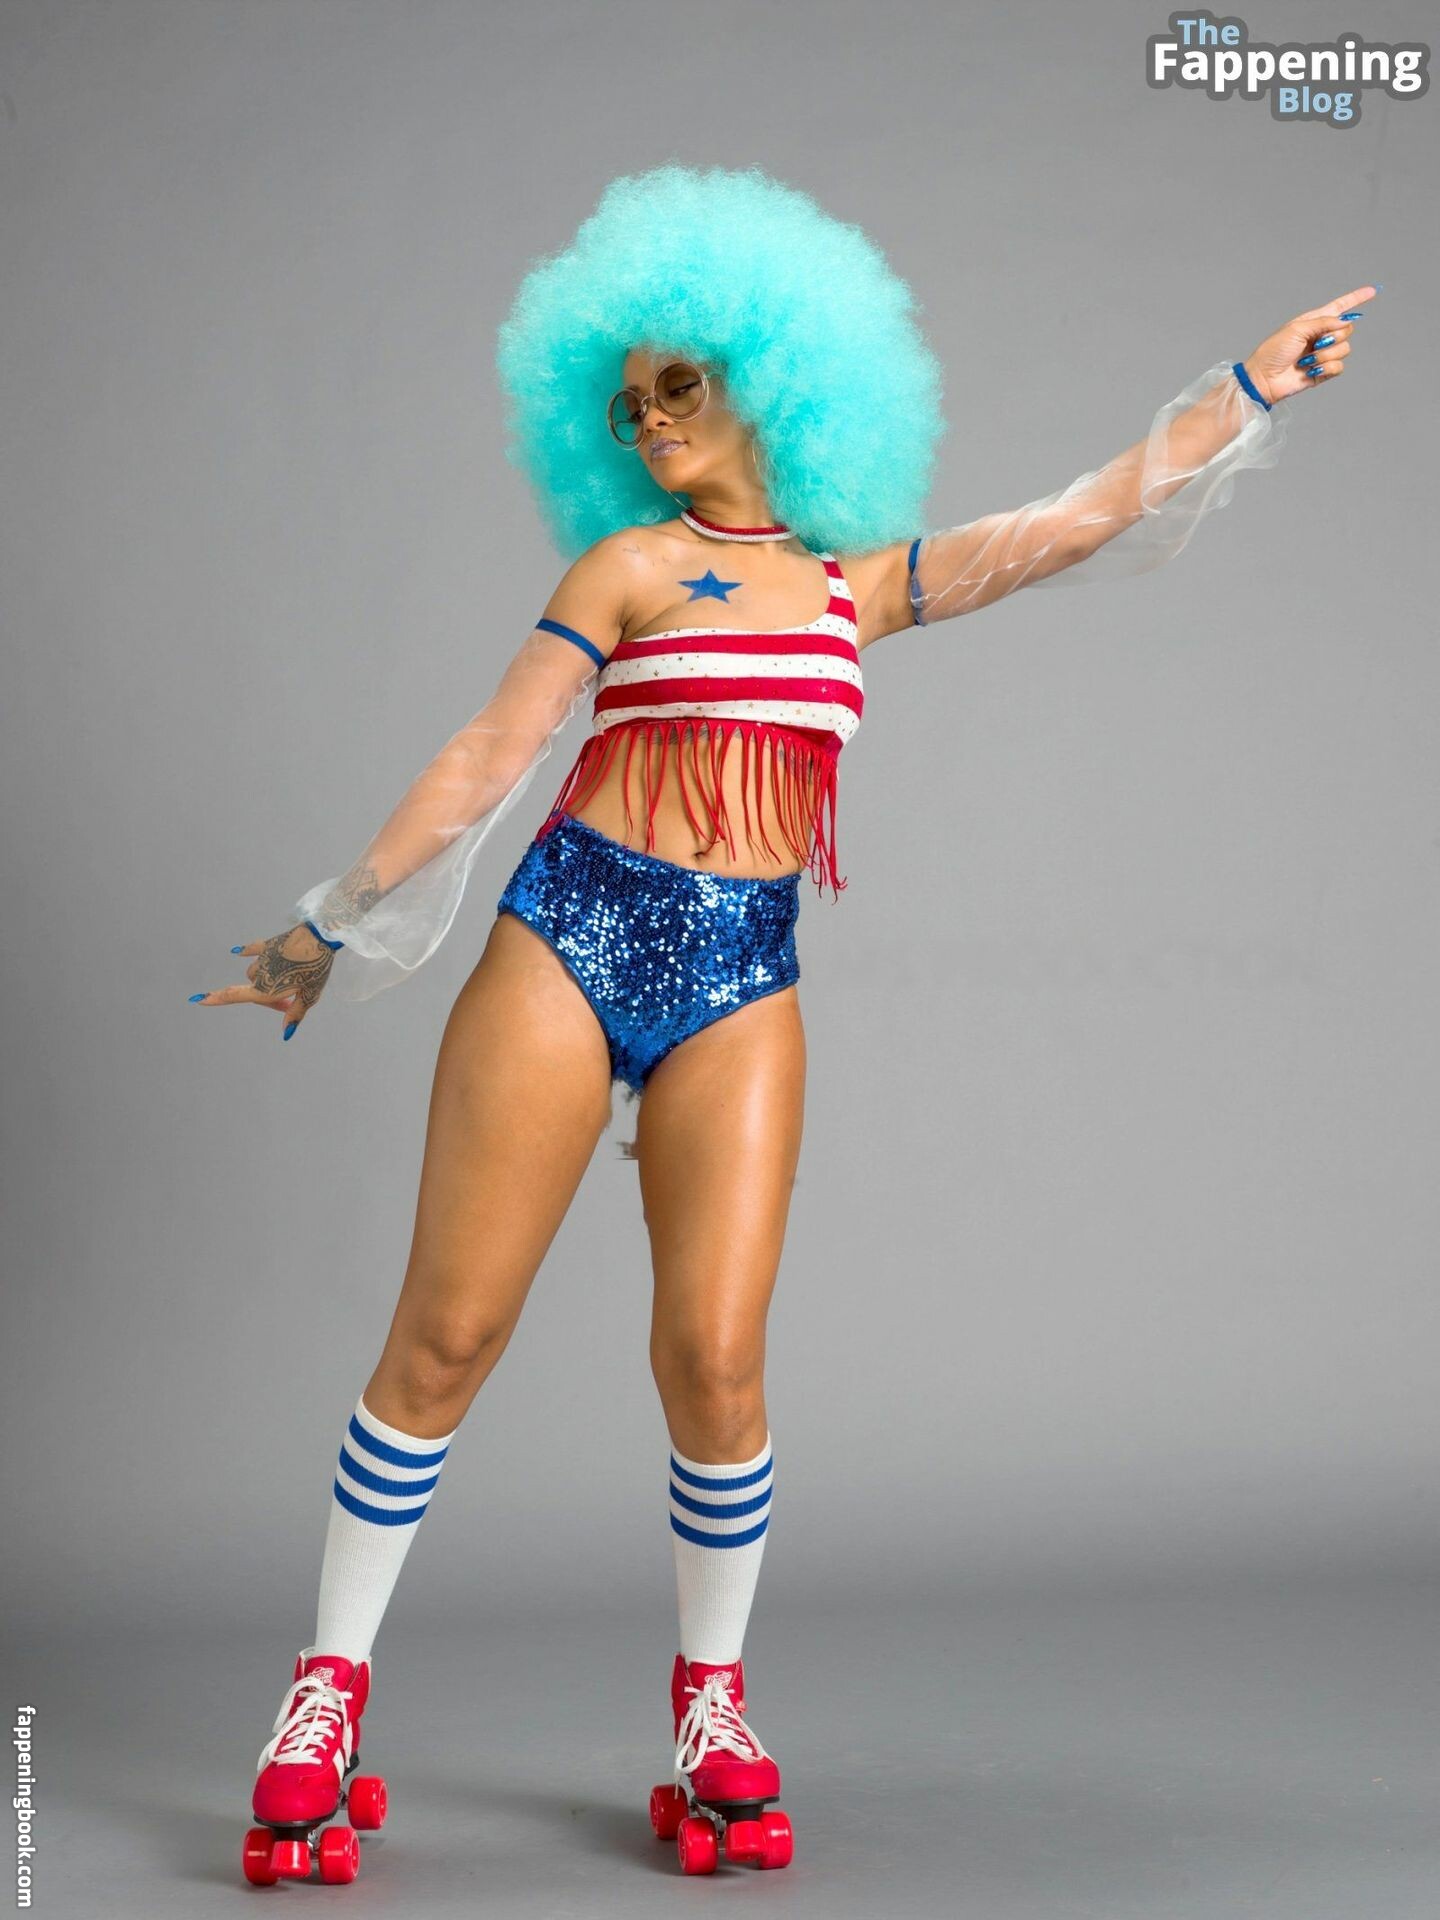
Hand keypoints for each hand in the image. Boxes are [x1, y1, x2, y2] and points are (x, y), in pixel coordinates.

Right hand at [189, 923, 335, 1039]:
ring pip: (254, 972)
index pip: (235, 996)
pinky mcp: (269, 944)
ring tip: (289, 979)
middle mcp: (259, 973)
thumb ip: (295, 1014)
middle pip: (253, 989)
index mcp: (266, 988)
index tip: (197, 999)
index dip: (216, 999)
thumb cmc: (316, 968)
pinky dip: (246, 952)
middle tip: (292, 1001)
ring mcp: (262, 957)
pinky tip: (237, 952)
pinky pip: (252, 950)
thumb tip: (285, 1033)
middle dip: (268, 998)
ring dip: (264, 978)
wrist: (320, 937)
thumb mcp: (309, 996)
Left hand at [1243, 285, 1378, 405]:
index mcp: (1314, 321)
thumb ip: (1323, 322)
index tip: (1373, 291)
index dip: (1356, 299)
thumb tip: (1344, 322)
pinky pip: (1339, 367)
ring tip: (1307, 361)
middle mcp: (1321, 336)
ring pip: (1344, 349)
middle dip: (1333, 337)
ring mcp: (1323, 354)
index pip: (1340, 307)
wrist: (1264, 379)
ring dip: (1326, 355)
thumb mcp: (1297, 329)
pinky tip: (1311, 371)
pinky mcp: (1323, 372)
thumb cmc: (1273, 351)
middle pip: (1347, 330)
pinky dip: (1326, 368)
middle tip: (1313, 344)